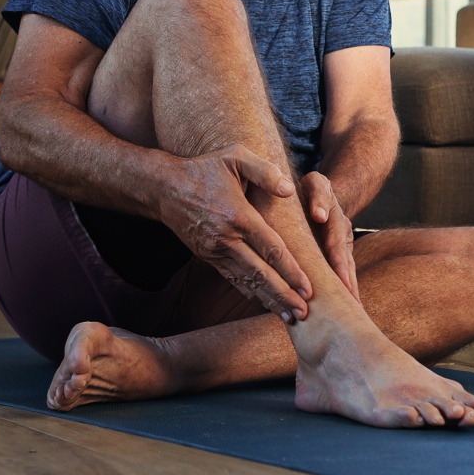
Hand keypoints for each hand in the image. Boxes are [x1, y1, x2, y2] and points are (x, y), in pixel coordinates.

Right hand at [164, 144, 312, 321]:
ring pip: (247, 281)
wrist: (165, 187)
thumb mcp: (235, 157)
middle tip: (304, 312)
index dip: (290, 270)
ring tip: (291, 317)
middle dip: (283, 295)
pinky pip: (233, 279)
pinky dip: (251, 293)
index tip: (308, 287)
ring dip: (269, 301)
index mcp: (238, 215)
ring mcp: (215, 251)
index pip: (270, 248)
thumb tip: (289, 190)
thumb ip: (264, 171)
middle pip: (260, 273)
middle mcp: (226, 239)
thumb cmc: (205, 169)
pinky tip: (266, 304)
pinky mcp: (208, 257)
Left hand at [301, 171, 359, 302]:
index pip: (337, 247)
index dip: (340, 266)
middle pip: (346, 266)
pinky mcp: (337, 257)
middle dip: (349, 287)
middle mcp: (343, 238)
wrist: (323, 192)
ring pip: (346, 273)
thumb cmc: (313, 189)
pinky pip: (340, 275)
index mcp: (336, 223)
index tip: (343, 286)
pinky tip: (344, 311)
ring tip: (353, 315)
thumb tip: (319, 217)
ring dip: (349, 294)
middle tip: (353, 310)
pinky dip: (342, 291)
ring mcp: (342, 248)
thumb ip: (318, 196)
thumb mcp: (316, 184)